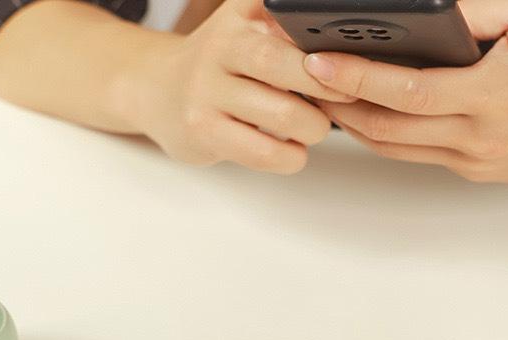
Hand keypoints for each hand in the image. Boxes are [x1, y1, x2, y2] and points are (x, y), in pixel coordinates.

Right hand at [133, 0, 352, 172]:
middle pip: (281, 63)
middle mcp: (220, 46)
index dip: (317, 35)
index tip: (349, 54)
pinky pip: (262, 151)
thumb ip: (284, 24)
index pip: (283, 12)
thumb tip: (344, 39)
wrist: (158, 93)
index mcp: (239, 14)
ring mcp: (208, 91)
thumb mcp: (245, 26)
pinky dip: (290, 156)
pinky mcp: (204, 131)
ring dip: (312, 127)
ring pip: (280, 114)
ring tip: (315, 128)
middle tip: (345, 97)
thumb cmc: (220, 65)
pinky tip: (294, 151)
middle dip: (324, 85)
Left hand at [304, 0, 507, 181]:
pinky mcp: (475, 174)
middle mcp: (477, 139)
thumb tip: (420, 10)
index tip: (316, 63)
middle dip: (340, 106)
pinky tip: (373, 115)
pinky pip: (419, 157)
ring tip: (329, 98)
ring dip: (357, 126)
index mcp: (491, 97)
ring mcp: (474, 163)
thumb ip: (476, 10)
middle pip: (388, 129)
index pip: (406, 90)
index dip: (355, 78)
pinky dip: (389, 137)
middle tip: (306, 82)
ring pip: (397, 150)